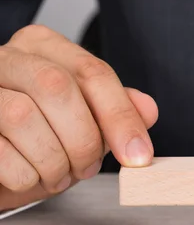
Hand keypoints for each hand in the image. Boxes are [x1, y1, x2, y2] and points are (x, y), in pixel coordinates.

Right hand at [0, 25, 158, 210]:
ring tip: (59, 175)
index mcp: (43, 47)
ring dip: (52, 160)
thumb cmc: (36, 138)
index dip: (121, 117)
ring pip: (20, 115)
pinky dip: (24, 175)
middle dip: (83, 139)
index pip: (93, 72)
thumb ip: (115, 111)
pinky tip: (30, 177)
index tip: (139, 155)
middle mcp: (7, 57)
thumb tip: (148, 109)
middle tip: (88, 167)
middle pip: (57, 86)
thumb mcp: (82, 123)